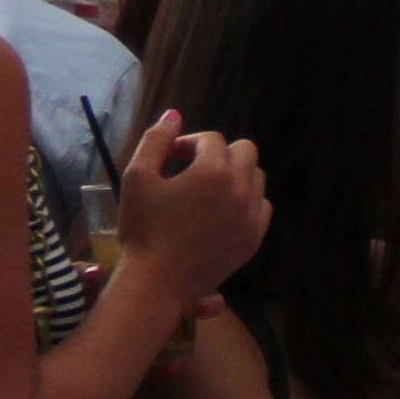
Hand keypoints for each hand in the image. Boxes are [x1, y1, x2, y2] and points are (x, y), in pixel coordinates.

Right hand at [108, 110, 270, 301]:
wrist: (155, 283)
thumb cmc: (143, 228)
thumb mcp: (137, 177)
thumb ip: (156, 140)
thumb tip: (174, 115)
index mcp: (213, 170)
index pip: (210, 139)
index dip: (187, 144)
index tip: (170, 160)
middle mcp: (241, 188)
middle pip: (243, 151)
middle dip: (219, 154)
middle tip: (192, 172)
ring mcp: (251, 215)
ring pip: (256, 178)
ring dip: (235, 176)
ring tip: (207, 192)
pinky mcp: (254, 239)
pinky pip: (262, 207)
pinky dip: (247, 203)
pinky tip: (222, 213)